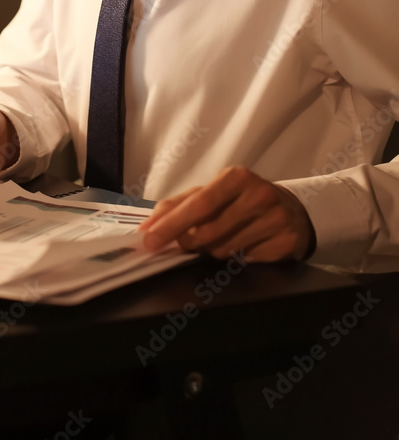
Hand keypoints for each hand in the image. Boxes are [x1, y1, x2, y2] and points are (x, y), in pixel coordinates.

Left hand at [139, 166, 315, 262]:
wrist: (292, 211)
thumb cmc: (242, 200)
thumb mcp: (212, 193)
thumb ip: (178, 205)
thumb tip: (148, 226)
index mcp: (236, 177)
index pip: (198, 204)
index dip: (171, 224)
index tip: (149, 240)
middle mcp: (259, 195)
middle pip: (208, 233)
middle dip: (191, 242)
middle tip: (191, 240)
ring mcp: (275, 220)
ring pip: (224, 251)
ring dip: (214, 251)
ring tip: (225, 237)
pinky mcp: (286, 243)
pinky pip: (245, 262)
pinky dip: (237, 259)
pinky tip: (245, 245)